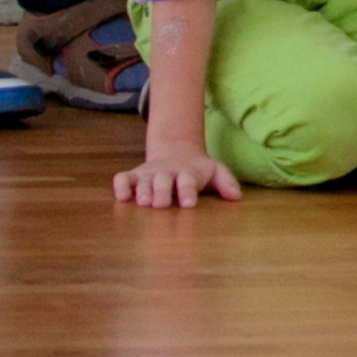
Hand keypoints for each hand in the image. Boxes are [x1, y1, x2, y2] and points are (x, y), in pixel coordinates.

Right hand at [115, 140, 246, 211]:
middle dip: (162, 192)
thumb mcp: (215, 172)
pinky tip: (121, 197)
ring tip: (143, 202)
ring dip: (142, 191)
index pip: (189, 181)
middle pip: (163, 181)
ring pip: (143, 181)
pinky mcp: (133, 175)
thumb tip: (236, 197)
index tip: (188, 204)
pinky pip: (122, 178)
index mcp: (188, 173)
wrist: (176, 152)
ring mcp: (149, 174)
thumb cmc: (197, 170)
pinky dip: (120, 186)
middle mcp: (167, 173)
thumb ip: (226, 183)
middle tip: (162, 205)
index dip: (188, 191)